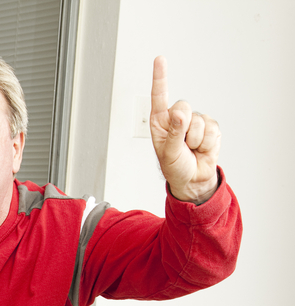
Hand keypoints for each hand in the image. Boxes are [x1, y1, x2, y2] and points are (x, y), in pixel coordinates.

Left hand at [150, 56, 220, 203]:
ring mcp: (195, 122)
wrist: (193, 178)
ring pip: (199, 121)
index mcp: (160, 122)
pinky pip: (212, 130)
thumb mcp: (168, 152)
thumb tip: (180, 114)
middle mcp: (177, 118)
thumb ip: (174, 133)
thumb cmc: (175, 166)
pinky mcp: (210, 127)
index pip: (160, 96)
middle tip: (182, 145)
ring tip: (191, 150)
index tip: (160, 59)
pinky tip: (202, 149)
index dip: (161, 77)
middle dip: (184, 128)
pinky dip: (207, 143)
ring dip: (195, 140)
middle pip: (183, 107)